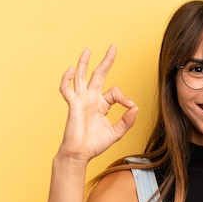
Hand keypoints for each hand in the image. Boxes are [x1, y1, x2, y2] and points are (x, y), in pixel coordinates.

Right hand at [58, 45, 137, 161]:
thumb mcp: (116, 132)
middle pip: (98, 75)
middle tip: (113, 47)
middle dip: (106, 61)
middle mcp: (91, 99)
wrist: (80, 154)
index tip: (130, 107)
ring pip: (82, 77)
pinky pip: (67, 89)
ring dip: (84, 63)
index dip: (125, 97)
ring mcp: (81, 100)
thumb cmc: (95, 144)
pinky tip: (70, 69)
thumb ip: (127, 120)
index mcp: (102, 104)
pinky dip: (67, 79)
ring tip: (87, 50)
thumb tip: (136, 107)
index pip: (115, 92)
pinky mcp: (72, 105)